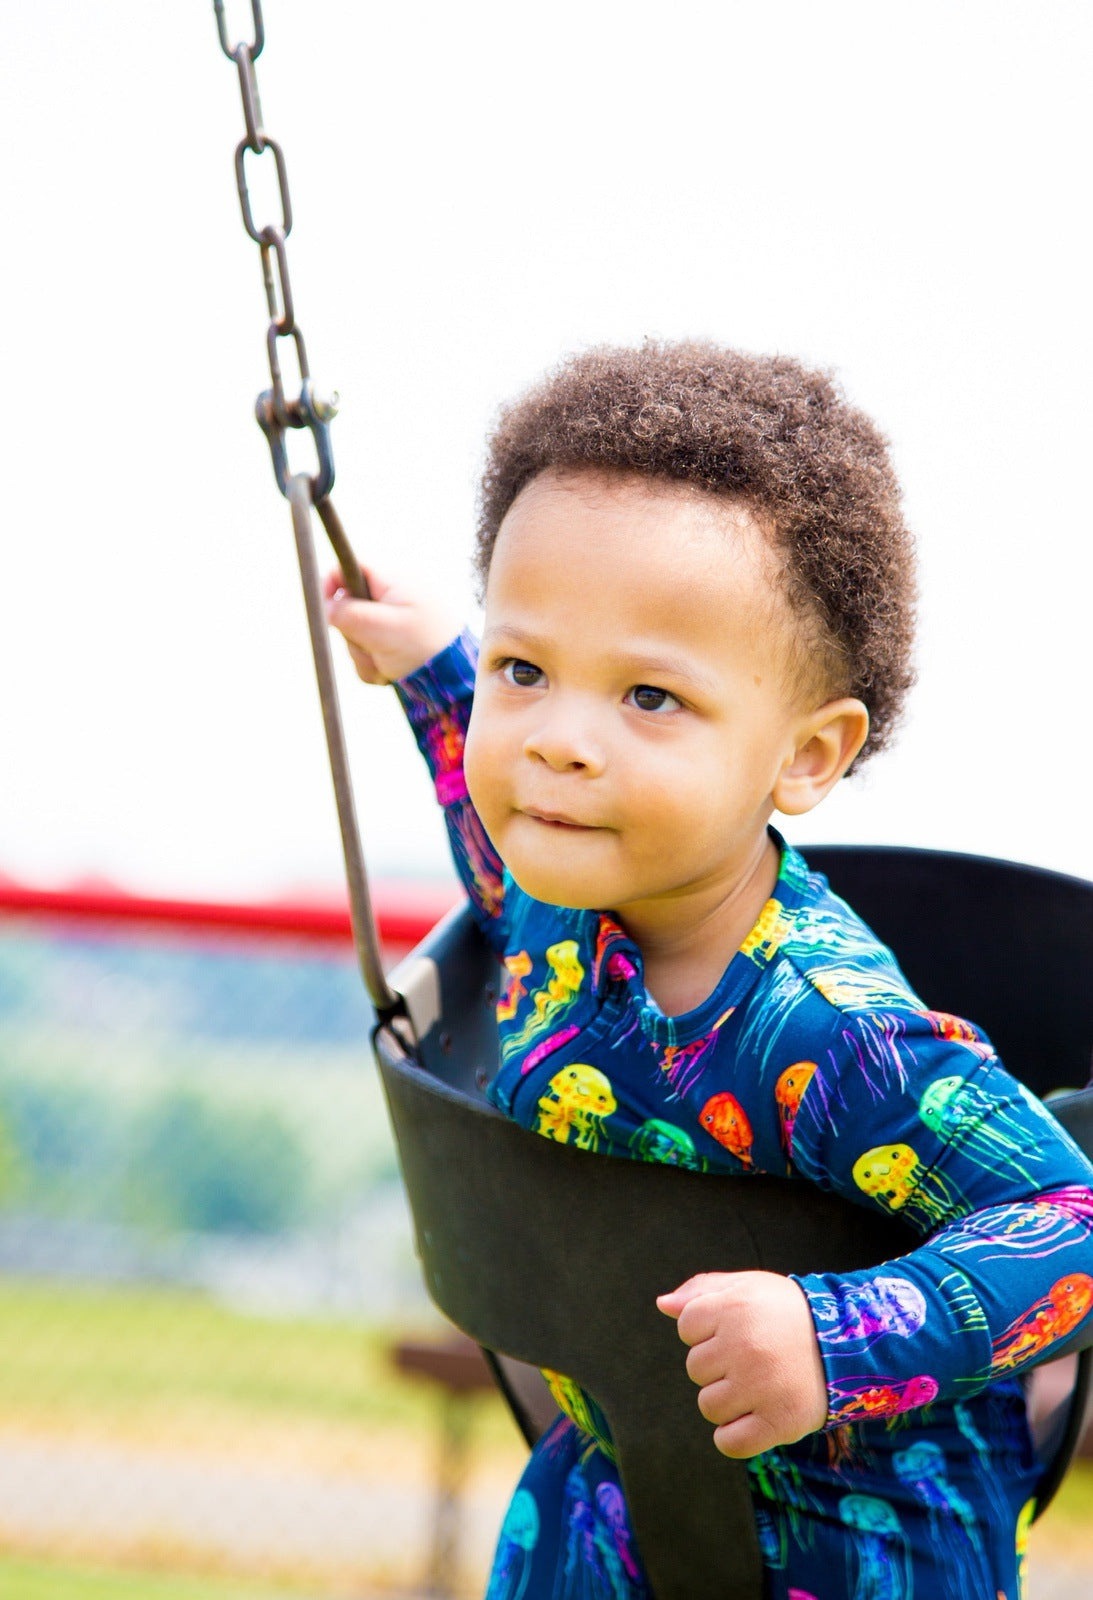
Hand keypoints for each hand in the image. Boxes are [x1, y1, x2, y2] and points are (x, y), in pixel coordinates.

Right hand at [324, 565, 460, 684]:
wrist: (455, 680)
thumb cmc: (424, 648)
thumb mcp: (382, 629)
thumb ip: (349, 614)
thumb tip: (326, 607)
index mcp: (392, 582)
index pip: (350, 566)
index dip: (330, 582)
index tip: (324, 607)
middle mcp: (392, 598)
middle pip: (348, 606)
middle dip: (352, 633)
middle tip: (370, 646)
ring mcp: (392, 621)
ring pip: (356, 634)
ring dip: (364, 654)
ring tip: (386, 664)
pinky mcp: (393, 643)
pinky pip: (368, 653)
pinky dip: (374, 666)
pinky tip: (390, 673)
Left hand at [656, 1271, 827, 1458]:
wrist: (850, 1345)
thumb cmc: (789, 1313)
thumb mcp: (748, 1286)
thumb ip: (702, 1290)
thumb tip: (662, 1305)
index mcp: (734, 1307)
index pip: (686, 1327)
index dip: (708, 1331)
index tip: (736, 1331)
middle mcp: (743, 1346)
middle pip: (695, 1369)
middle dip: (718, 1366)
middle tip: (752, 1359)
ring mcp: (760, 1386)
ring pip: (709, 1406)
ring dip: (728, 1401)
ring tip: (759, 1385)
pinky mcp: (778, 1422)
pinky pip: (729, 1442)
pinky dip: (736, 1437)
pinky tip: (754, 1418)